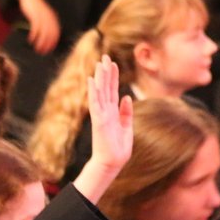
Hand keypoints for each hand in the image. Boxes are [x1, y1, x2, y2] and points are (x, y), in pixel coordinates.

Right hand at [19, 0, 59, 54]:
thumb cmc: (35, 7)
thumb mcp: (43, 15)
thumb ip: (46, 24)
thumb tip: (46, 36)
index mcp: (53, 18)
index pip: (56, 32)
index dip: (53, 42)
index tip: (49, 49)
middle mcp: (50, 18)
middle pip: (51, 33)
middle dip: (47, 44)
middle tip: (42, 51)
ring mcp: (43, 16)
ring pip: (44, 32)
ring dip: (40, 41)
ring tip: (37, 48)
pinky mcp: (35, 15)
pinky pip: (36, 27)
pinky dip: (34, 35)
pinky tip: (31, 40)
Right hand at [72, 54, 133, 202]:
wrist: (112, 163)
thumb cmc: (118, 147)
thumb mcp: (127, 126)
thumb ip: (126, 111)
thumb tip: (127, 96)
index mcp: (113, 112)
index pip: (113, 90)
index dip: (113, 77)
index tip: (112, 63)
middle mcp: (105, 111)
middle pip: (106, 87)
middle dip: (106, 72)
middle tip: (105, 56)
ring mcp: (101, 115)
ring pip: (100, 92)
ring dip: (100, 77)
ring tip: (100, 63)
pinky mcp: (99, 120)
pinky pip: (96, 103)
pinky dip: (94, 91)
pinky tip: (92, 80)